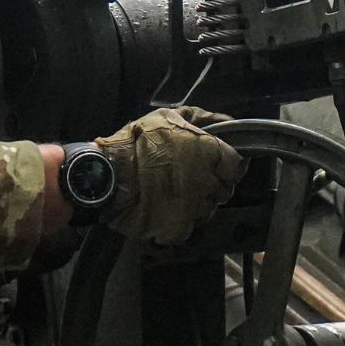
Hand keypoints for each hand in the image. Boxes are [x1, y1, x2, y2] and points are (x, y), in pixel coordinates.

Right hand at [95, 107, 242, 244]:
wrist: (108, 175)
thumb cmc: (138, 141)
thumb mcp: (169, 116)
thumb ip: (202, 118)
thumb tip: (227, 123)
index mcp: (211, 153)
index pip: (236, 166)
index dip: (225, 165)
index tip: (214, 164)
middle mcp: (209, 183)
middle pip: (224, 189)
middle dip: (212, 184)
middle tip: (190, 177)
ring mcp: (195, 209)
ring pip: (208, 209)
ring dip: (197, 202)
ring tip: (174, 192)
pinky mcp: (180, 229)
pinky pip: (189, 226)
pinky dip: (181, 220)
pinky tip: (165, 207)